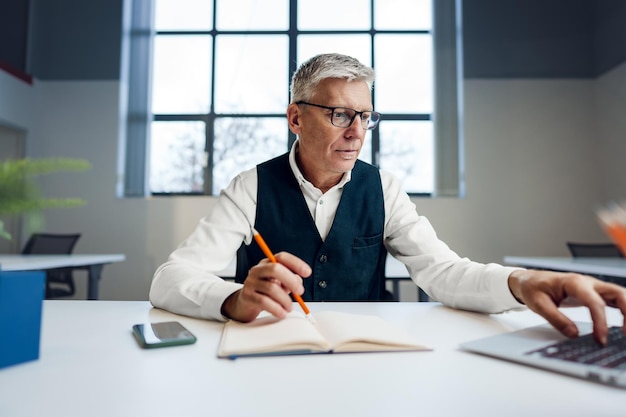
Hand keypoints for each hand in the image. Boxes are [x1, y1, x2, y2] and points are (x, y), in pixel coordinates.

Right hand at [221, 252, 311, 321]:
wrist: (244, 304)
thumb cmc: (264, 292)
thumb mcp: (278, 284)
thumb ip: (289, 281)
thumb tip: (298, 282)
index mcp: (267, 264)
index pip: (282, 258)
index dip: (296, 263)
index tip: (307, 273)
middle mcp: (257, 270)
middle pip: (275, 269)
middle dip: (291, 281)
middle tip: (300, 292)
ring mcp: (250, 282)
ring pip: (271, 288)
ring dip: (285, 300)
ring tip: (289, 307)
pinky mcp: (246, 296)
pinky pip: (264, 302)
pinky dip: (276, 309)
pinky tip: (281, 313)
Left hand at [508, 269, 625, 343]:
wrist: (530, 280)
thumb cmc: (533, 288)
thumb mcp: (538, 304)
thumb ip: (556, 319)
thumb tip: (574, 334)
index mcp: (574, 282)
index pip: (595, 302)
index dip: (601, 322)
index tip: (601, 339)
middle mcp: (588, 282)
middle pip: (618, 293)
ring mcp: (593, 287)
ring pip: (620, 295)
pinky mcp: (594, 293)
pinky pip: (615, 300)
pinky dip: (625, 311)